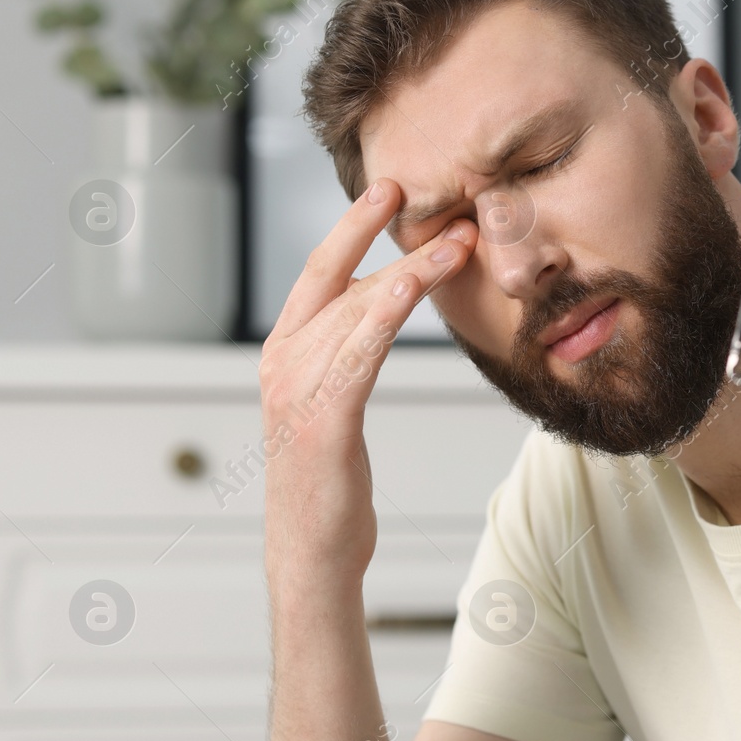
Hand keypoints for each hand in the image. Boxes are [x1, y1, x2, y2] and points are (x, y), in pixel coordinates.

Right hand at [260, 178, 477, 593]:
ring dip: (410, 271)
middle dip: (373, 229)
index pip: (319, 274)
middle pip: (334, 278)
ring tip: (458, 242)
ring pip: (358, 311)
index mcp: (284, 353)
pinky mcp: (323, 421)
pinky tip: (411, 289)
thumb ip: (349, 356)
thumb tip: (379, 312)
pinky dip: (384, 317)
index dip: (352, 228)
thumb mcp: (335, 404)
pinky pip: (358, 356)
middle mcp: (282, 362)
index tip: (388, 191)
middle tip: (418, 189)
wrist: (313, 551)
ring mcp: (298, 390)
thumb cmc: (330, 480)